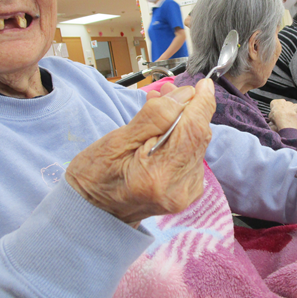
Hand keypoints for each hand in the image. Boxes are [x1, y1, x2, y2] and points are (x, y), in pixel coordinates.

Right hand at [65, 79, 215, 227]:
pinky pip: (193, 156)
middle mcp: (177, 188)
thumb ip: (155, 116)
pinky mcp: (187, 193)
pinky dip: (183, 139)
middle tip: (168, 93)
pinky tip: (166, 131)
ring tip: (161, 109)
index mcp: (157, 175)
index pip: (193, 132)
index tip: (203, 84)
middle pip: (198, 137)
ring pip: (197, 145)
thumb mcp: (117, 140)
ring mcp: (185, 194)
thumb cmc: (95, 176)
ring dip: (185, 123)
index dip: (202, 104)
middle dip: (189, 110)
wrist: (93, 213)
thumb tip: (185, 95)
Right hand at [268, 99, 296, 130]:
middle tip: (282, 116)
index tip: (275, 114)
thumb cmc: (277, 118)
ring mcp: (290, 103)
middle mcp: (282, 101)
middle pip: (282, 104)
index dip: (275, 109)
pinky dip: (295, 111)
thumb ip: (272, 114)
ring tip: (288, 118)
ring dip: (289, 110)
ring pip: (289, 106)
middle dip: (282, 109)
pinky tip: (293, 116)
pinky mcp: (296, 106)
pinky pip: (296, 108)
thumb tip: (273, 116)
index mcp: (275, 102)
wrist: (285, 120)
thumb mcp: (270, 117)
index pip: (274, 104)